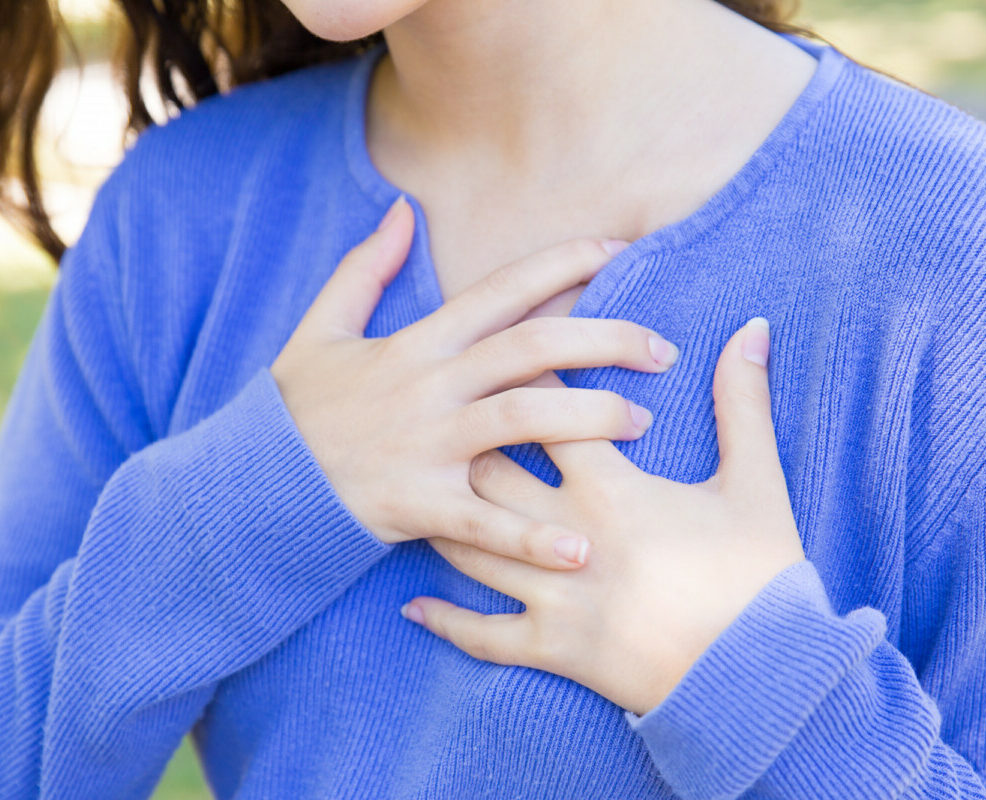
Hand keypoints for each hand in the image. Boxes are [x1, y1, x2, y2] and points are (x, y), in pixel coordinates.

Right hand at [270, 196, 679, 568]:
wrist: (254, 483)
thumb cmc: (297, 410)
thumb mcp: (321, 329)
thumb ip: (363, 268)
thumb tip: (402, 210)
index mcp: (416, 343)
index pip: (501, 290)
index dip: (563, 264)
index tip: (621, 254)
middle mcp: (430, 386)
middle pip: (532, 347)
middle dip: (606, 339)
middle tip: (662, 351)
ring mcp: (426, 444)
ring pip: (522, 417)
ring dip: (589, 418)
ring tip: (641, 423)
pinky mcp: (418, 503)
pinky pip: (485, 520)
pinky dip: (532, 536)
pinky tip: (581, 550)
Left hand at [404, 318, 804, 713]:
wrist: (760, 676)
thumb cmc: (760, 577)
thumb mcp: (757, 484)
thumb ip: (744, 404)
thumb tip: (753, 328)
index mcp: (610, 489)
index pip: (548, 412)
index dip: (525, 378)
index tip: (506, 357)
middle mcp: (565, 535)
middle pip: (488, 473)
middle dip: (468, 442)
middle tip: (450, 422)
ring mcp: (551, 596)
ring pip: (470, 545)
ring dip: (444, 515)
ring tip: (426, 491)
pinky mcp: (550, 649)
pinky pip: (481, 636)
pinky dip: (445, 621)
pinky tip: (413, 608)